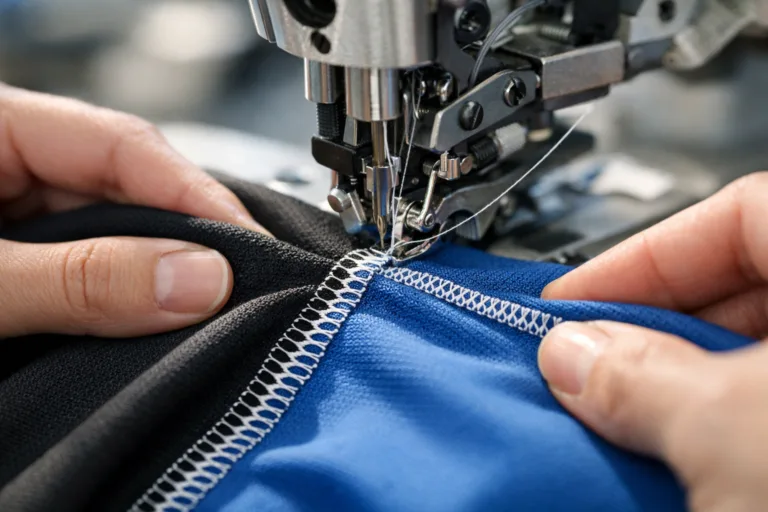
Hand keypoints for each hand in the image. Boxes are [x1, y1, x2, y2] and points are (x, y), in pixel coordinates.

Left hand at [0, 85, 266, 337]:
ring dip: (159, 276)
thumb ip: (82, 279)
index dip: (197, 194)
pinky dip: (125, 300)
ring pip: (116, 236)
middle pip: (129, 189)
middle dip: (187, 240)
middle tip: (243, 285)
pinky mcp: (23, 266)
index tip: (254, 244)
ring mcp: (16, 214)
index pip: (123, 144)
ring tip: (209, 310)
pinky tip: (157, 321)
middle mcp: (12, 163)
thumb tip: (200, 278)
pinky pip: (92, 273)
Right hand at [538, 173, 767, 510]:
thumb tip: (572, 354)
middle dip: (647, 328)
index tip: (569, 298)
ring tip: (613, 418)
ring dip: (674, 388)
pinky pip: (757, 415)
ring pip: (744, 361)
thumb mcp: (733, 430)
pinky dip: (711, 430)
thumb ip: (642, 378)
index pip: (736, 213)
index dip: (642, 254)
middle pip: (736, 288)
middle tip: (579, 363)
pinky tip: (664, 453)